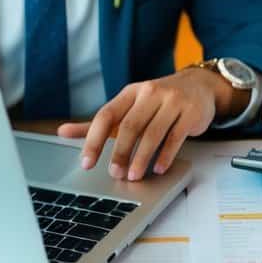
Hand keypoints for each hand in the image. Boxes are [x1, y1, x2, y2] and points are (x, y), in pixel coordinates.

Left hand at [57, 71, 218, 179]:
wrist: (199, 86)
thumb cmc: (157, 101)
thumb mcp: (128, 107)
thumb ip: (97, 123)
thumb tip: (62, 131)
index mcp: (130, 93)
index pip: (106, 115)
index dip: (94, 140)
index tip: (87, 162)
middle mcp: (150, 93)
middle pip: (130, 126)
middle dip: (120, 153)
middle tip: (114, 174)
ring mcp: (172, 101)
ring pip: (152, 133)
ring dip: (141, 158)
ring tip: (134, 176)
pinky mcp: (190, 113)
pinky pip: (175, 137)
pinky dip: (165, 155)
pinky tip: (158, 169)